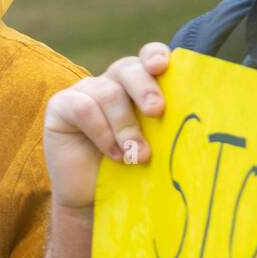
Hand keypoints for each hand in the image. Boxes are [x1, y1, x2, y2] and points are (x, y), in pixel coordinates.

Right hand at [42, 42, 170, 211]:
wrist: (93, 201)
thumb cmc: (131, 173)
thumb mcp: (154, 146)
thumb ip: (166, 126)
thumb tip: (196, 115)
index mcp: (137, 87)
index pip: (146, 59)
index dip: (154, 55)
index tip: (162, 67)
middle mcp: (110, 84)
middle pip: (127, 68)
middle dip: (145, 88)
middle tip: (157, 111)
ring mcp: (83, 92)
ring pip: (107, 92)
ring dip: (126, 126)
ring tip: (139, 155)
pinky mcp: (60, 106)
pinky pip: (83, 108)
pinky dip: (102, 132)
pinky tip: (114, 154)